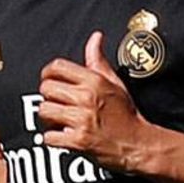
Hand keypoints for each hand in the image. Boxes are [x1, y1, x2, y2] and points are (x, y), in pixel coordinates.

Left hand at [37, 31, 150, 171]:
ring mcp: (81, 119)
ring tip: (60, 120)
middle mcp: (86, 97)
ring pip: (44, 110)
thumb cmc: (127, 115)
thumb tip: (95, 37)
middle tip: (58, 104)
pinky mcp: (78, 140)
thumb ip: (98, 60)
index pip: (57, 66)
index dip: (48, 73)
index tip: (50, 80)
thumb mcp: (115, 83)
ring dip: (49, 118)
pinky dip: (53, 139)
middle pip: (46, 88)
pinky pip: (49, 137)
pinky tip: (64, 136)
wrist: (138, 145)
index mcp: (94, 81)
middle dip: (48, 97)